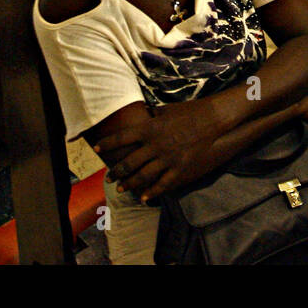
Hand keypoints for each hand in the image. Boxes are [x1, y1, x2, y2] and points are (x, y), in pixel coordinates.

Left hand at [95, 102, 224, 199]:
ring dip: (130, 183)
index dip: (107, 144)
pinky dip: (152, 192)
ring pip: (142, 176)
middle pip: (129, 162)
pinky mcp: (180, 168)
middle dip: (116, 172)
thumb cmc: (188, 111)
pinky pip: (163, 184)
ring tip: (121, 189)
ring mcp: (167, 158)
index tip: (95, 148)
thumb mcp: (165, 110)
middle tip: (109, 178)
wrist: (212, 119)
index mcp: (149, 128)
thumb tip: (141, 114)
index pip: (121, 137)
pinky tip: (144, 197)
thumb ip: (150, 116)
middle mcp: (155, 145)